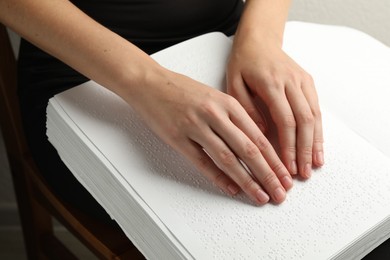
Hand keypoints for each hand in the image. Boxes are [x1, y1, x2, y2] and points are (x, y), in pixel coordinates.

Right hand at [130, 68, 292, 203]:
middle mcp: (215, 114)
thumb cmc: (183, 90)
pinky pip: (201, 162)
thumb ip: (235, 118)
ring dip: (247, 180)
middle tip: (280, 193)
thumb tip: (256, 144)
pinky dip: (217, 177)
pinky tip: (231, 188)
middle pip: (248, 149)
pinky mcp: (178, 137)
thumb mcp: (216, 97)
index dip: (275, 160)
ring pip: (227, 158)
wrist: (150, 83)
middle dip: (268, 174)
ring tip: (260, 196)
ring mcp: (196, 126)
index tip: (285, 176)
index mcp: (228, 103)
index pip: (259, 137)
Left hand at [226, 39, 323, 178]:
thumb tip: (261, 134)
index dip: (288, 146)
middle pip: (304, 121)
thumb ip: (247, 108)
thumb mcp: (234, 83)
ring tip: (315, 165)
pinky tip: (318, 146)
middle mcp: (291, 82)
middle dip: (304, 150)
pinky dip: (319, 129)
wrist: (259, 39)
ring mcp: (302, 81)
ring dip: (316, 142)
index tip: (287, 166)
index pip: (285, 120)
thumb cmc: (243, 62)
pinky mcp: (307, 81)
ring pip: (315, 115)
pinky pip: (317, 108)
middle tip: (303, 173)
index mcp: (271, 83)